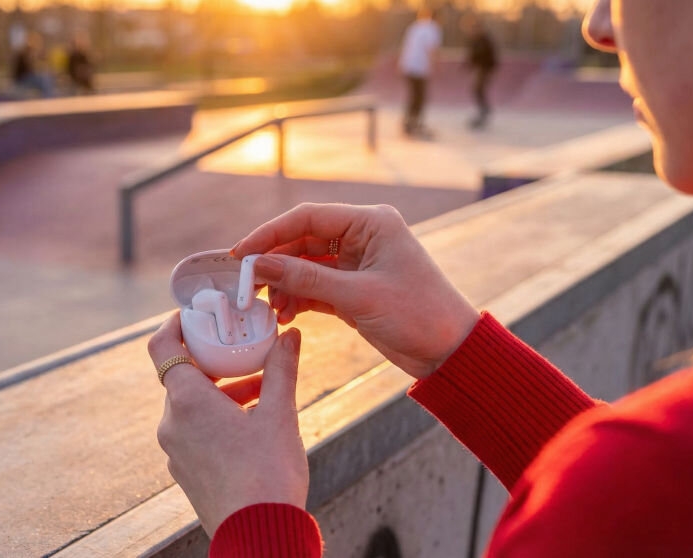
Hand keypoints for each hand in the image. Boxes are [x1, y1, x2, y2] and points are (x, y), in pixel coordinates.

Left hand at [148, 313, 308, 536]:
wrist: (258, 533)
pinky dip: (217, 417)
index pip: (162, 346)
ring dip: (222, 391)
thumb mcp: (281, 414)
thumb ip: (282, 369)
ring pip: (191, 405)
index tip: (199, 316)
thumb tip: (290, 336)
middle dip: (217, 361)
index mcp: (187, 401)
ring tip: (264, 391)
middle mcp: (172, 423)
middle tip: (246, 351)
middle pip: (183, 375)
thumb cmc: (268, 474)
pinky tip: (253, 423)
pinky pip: (194, 430)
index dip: (176, 324)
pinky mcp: (184, 470)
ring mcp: (175, 449)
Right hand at [232, 203, 478, 379]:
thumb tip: (258, 264)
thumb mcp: (358, 296)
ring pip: (305, 265)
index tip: (241, 253)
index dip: (270, 233)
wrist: (451, 352)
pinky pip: (314, 286)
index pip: (308, 218)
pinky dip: (297, 298)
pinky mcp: (353, 289)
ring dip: (284, 284)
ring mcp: (357, 264)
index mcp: (371, 223)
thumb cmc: (419, 315)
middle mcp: (362, 237)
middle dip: (273, 263)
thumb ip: (306, 278)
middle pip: (302, 240)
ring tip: (270, 308)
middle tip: (246, 285)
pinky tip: (284, 314)